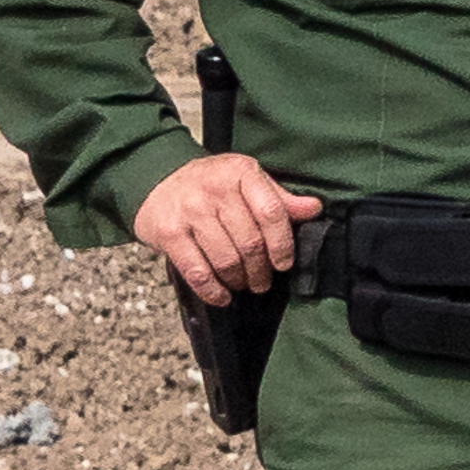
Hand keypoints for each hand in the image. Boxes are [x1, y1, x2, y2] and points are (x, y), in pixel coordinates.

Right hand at [133, 149, 317, 307]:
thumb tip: (314, 209)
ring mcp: (190, 212)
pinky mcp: (169, 234)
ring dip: (238, 280)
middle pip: (249, 241)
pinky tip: (221, 296)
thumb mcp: (246, 179)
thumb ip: (278, 197)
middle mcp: (215, 190)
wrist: (155, 178)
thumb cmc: (209, 182)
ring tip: (244, 285)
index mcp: (241, 173)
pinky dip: (211, 289)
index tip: (284, 263)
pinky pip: (195, 270)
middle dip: (260, 269)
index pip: (271, 212)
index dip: (282, 244)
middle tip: (263, 281)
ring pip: (225, 258)